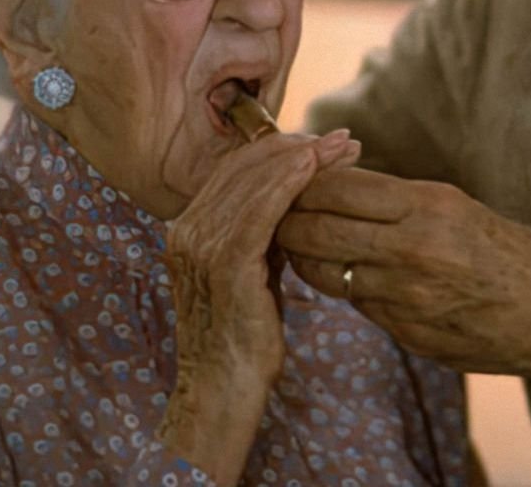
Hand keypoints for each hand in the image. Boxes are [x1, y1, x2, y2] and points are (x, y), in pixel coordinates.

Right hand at [159, 129, 359, 481]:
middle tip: (342, 139)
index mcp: (190, 229)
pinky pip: (258, 211)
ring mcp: (201, 245)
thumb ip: (264, 235)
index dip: (280, 149)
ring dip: (301, 159)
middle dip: (297, 147)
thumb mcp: (251, 274)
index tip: (324, 144)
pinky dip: (286, 183)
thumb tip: (297, 197)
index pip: (235, 171)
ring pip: (254, 183)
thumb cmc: (242, 338)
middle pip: (245, 169)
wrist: (220, 391)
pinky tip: (314, 169)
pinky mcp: (224, 265)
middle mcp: (188, 230)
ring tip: (341, 149)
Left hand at [277, 167, 530, 386]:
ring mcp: (405, 296)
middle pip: (315, 227)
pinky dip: (345, 288)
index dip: (304, 181)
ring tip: (298, 245)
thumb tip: (337, 188)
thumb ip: (398, 201)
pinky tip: (347, 277)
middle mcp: (411, 248)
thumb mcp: (459, 207)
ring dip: (304, 257)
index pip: (336, 185)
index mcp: (428, 205)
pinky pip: (356, 304)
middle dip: (285, 219)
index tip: (293, 178)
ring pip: (324, 271)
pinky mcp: (405, 332)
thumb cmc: (513, 254)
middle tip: (276, 213)